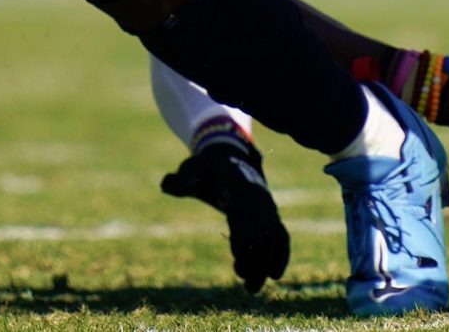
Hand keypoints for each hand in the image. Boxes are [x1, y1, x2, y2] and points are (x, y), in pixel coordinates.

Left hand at [159, 139, 288, 292]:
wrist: (232, 160)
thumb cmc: (208, 169)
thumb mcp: (193, 169)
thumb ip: (181, 179)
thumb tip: (166, 184)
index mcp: (239, 187)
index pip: (244, 215)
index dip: (244, 237)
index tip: (239, 259)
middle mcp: (258, 199)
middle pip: (262, 232)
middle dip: (257, 260)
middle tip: (249, 288)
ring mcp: (267, 208)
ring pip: (274, 238)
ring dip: (266, 264)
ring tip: (251, 289)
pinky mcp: (271, 216)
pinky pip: (281, 236)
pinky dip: (281, 255)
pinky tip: (274, 275)